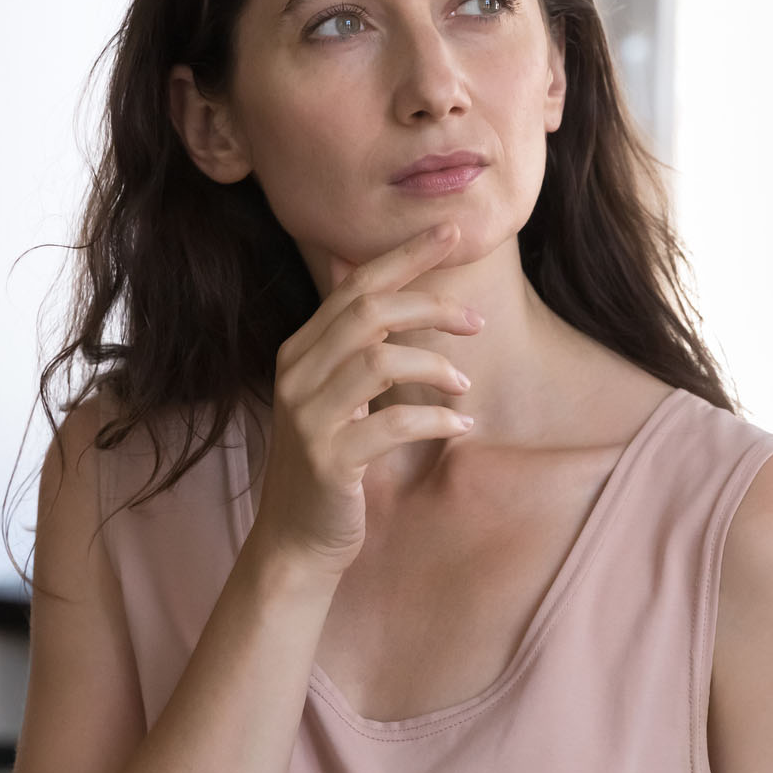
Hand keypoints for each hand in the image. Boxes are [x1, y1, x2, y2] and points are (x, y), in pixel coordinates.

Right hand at [248, 222, 482, 577]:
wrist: (296, 540)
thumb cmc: (328, 460)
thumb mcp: (330, 391)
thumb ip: (345, 337)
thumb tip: (351, 266)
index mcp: (301, 351)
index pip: (355, 286)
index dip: (405, 255)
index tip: (452, 232)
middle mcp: (296, 374)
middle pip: (368, 312)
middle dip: (431, 305)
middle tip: (476, 320)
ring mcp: (309, 417)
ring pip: (380, 360)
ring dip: (435, 366)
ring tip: (463, 385)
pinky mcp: (330, 459)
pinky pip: (393, 423)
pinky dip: (436, 420)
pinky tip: (461, 425)